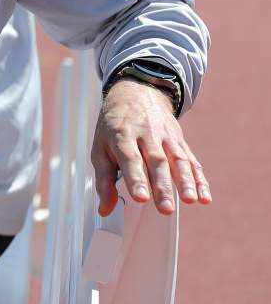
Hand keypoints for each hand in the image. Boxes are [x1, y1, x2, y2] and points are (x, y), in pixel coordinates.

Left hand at [91, 78, 211, 216]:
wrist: (136, 94)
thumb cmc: (114, 127)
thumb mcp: (100, 147)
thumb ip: (104, 180)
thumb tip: (104, 209)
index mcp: (122, 136)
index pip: (130, 159)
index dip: (136, 179)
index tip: (141, 199)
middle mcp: (146, 134)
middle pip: (156, 161)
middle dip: (162, 186)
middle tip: (166, 209)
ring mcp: (166, 136)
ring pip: (177, 159)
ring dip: (186, 181)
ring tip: (190, 200)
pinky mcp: (179, 140)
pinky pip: (191, 160)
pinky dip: (199, 179)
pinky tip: (204, 196)